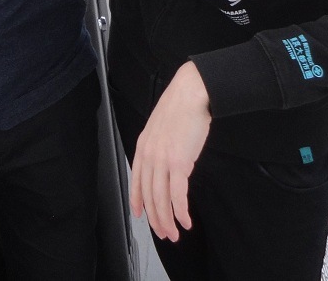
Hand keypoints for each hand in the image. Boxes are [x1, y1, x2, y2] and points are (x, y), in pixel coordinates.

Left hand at [130, 62, 210, 242]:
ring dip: (167, 220)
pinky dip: (181, 212)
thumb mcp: (161, 127)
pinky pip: (177, 195)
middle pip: (148, 194)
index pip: (136, 180)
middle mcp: (149, 155)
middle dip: (155, 218)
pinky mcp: (179, 163)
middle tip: (162, 233)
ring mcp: (163, 160)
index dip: (137, 200)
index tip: (140, 214)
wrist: (191, 94)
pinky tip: (185, 220)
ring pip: (161, 199)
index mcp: (143, 145)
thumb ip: (160, 145)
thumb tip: (167, 161)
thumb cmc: (180, 107)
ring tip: (174, 233)